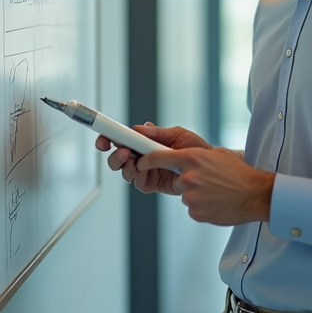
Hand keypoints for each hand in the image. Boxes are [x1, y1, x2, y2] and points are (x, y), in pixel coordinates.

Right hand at [94, 123, 209, 194]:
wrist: (208, 168)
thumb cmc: (195, 148)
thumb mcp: (178, 135)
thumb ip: (159, 133)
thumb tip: (141, 128)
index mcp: (144, 141)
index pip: (120, 139)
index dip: (107, 139)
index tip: (103, 140)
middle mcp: (141, 156)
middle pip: (117, 158)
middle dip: (115, 156)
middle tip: (125, 153)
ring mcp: (146, 171)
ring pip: (125, 172)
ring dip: (127, 167)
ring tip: (136, 162)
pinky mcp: (152, 184)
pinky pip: (139, 183)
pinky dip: (139, 178)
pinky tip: (147, 173)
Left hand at [136, 136, 273, 226]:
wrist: (255, 194)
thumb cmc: (238, 173)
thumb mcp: (216, 155)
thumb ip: (193, 156)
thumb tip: (179, 158)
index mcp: (192, 157)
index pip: (157, 157)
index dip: (146, 160)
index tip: (140, 162)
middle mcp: (188, 176)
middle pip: (175, 180)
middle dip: (187, 181)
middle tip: (208, 181)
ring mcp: (190, 196)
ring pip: (185, 194)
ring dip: (196, 194)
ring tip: (216, 192)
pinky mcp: (195, 212)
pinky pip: (192, 208)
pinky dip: (202, 206)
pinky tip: (217, 201)